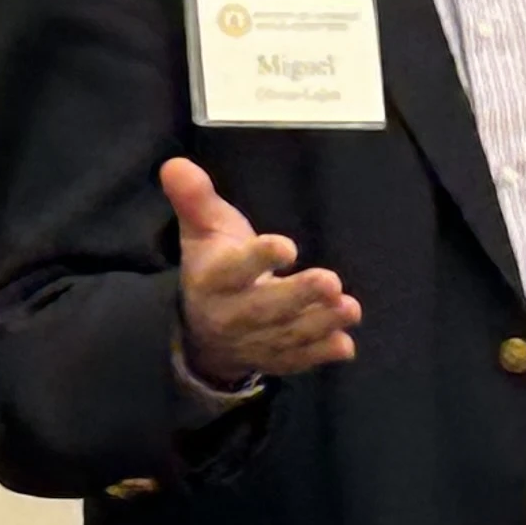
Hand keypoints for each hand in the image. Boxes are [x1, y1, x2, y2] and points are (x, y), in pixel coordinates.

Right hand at [162, 157, 360, 387]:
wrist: (202, 333)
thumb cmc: (213, 267)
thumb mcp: (202, 231)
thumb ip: (195, 199)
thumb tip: (175, 164)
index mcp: (215, 279)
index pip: (235, 269)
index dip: (259, 258)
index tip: (286, 246)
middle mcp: (232, 314)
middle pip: (265, 308)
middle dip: (298, 296)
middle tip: (331, 282)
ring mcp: (254, 341)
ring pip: (286, 335)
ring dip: (319, 324)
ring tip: (350, 309)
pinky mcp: (273, 358)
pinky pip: (295, 361)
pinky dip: (319, 355)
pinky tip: (344, 345)